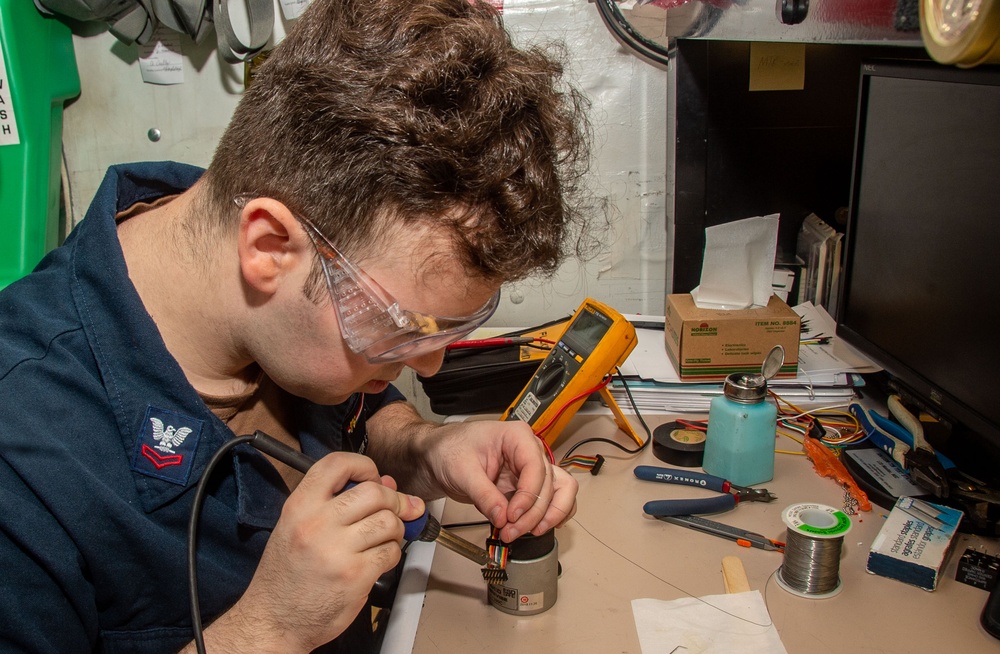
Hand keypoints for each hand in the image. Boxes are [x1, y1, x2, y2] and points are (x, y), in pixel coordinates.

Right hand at [201, 451, 424, 652]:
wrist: (273, 620)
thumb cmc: (287, 574)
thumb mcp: (298, 526)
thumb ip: (336, 503)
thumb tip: (385, 483)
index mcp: (299, 506)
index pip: (337, 464)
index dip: (364, 466)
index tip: (375, 477)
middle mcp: (316, 524)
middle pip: (375, 493)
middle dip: (394, 500)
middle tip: (397, 509)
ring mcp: (337, 551)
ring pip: (388, 522)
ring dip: (395, 529)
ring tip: (384, 538)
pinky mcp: (355, 576)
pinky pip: (391, 552)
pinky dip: (392, 554)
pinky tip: (378, 559)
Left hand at [422, 419, 578, 542]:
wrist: (437, 456)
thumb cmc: (448, 450)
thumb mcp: (461, 471)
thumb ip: (483, 494)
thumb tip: (502, 517)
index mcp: (517, 436)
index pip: (536, 467)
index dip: (528, 495)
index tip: (512, 516)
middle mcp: (529, 451)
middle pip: (549, 484)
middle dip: (533, 512)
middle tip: (511, 531)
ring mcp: (529, 470)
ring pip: (559, 491)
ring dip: (548, 515)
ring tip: (527, 532)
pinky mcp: (524, 486)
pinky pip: (551, 499)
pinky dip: (550, 515)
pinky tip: (539, 527)